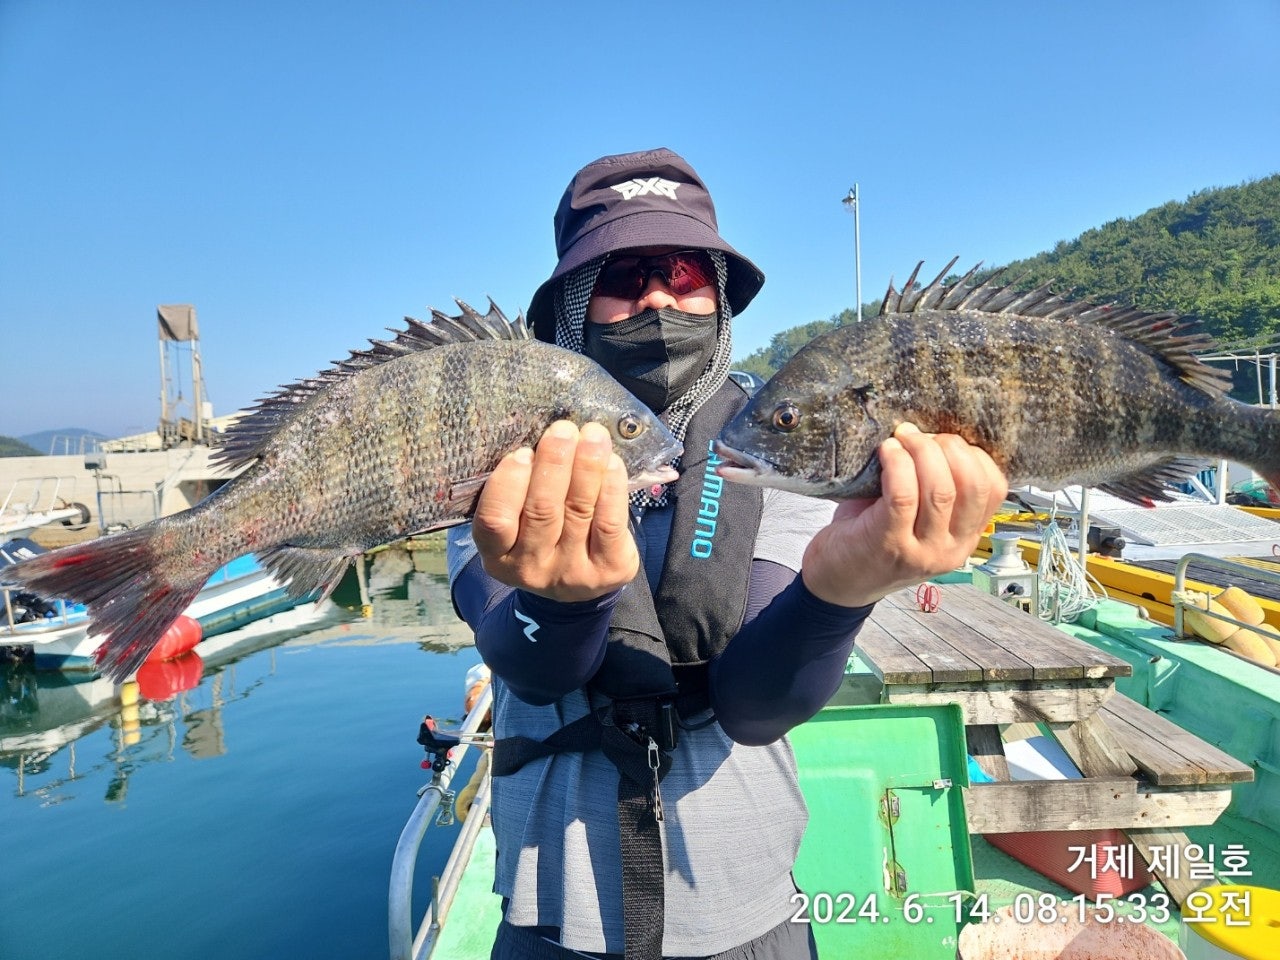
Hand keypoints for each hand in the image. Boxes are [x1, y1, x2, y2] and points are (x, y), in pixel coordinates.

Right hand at [470, 420, 638, 602]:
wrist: (578, 579)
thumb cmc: (542, 531)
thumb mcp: (519, 518)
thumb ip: (521, 487)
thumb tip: (542, 436)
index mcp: (498, 556)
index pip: (495, 520)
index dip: (508, 483)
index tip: (523, 452)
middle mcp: (531, 569)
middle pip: (542, 510)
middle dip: (554, 462)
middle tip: (563, 429)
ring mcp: (571, 573)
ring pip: (579, 510)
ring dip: (587, 465)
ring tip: (593, 435)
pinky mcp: (608, 570)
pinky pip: (610, 522)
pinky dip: (612, 487)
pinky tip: (611, 463)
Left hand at [801, 423, 1007, 607]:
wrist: (835, 582)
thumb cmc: (872, 538)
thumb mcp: (916, 518)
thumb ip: (934, 487)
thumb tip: (933, 433)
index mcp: (965, 538)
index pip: (994, 489)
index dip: (973, 454)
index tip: (943, 440)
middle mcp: (950, 549)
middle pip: (971, 486)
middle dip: (948, 447)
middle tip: (918, 435)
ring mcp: (921, 551)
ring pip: (940, 490)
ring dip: (920, 452)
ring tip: (900, 439)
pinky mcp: (889, 545)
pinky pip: (903, 496)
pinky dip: (897, 465)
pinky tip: (886, 452)